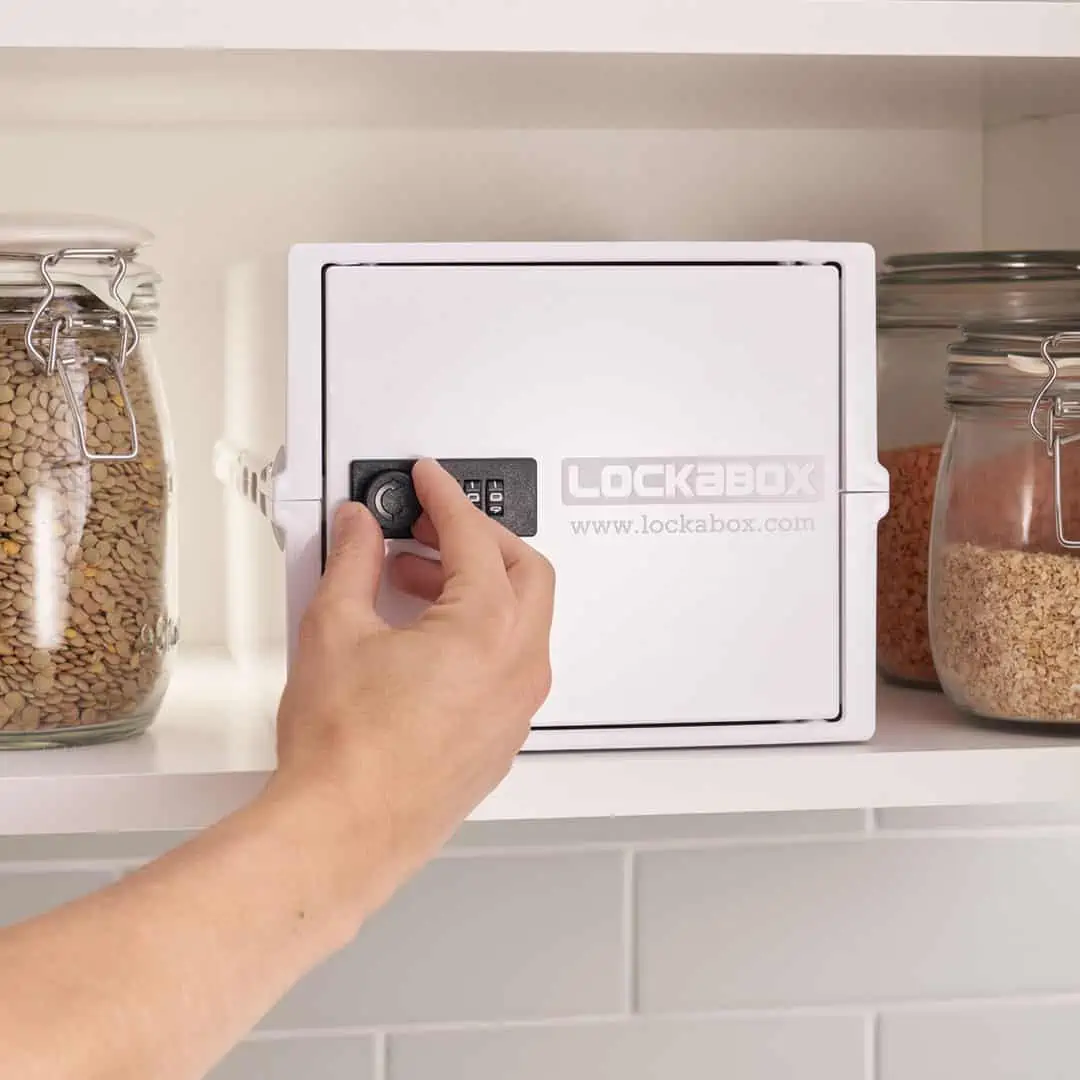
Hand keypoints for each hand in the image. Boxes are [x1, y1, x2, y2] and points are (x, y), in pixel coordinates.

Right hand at [270, 459, 554, 920]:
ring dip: (479, 587)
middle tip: (428, 528)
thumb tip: (360, 529)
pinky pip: (512, 665)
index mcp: (487, 628)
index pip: (475, 537)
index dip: (445, 497)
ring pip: (523, 619)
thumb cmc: (345, 751)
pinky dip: (483, 634)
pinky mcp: (503, 738)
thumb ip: (353, 561)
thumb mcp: (335, 628)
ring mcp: (517, 707)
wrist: (343, 832)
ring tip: (413, 584)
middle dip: (477, 539)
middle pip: (523, 570)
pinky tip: (429, 639)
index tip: (428, 480)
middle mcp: (518, 666)